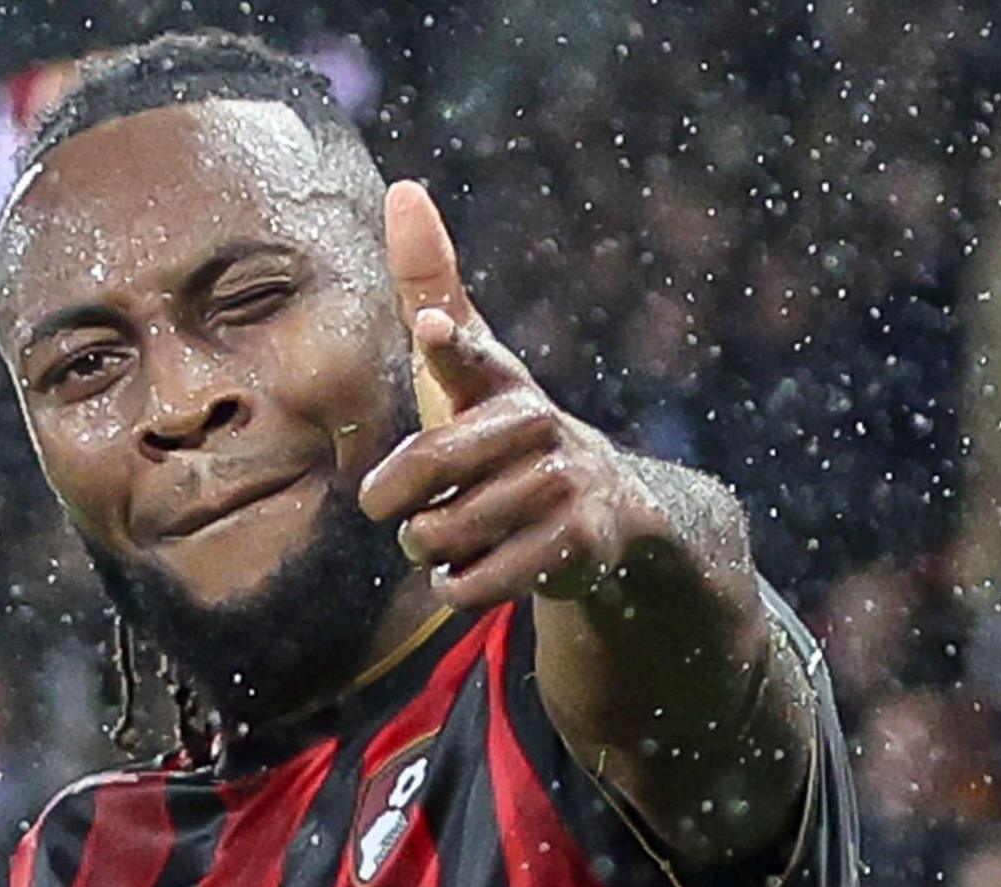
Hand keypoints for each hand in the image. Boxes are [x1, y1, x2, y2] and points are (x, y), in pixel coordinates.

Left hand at [355, 179, 669, 615]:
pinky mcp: (577, 544)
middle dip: (395, 502)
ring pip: (441, 534)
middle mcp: (536, 426)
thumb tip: (404, 188)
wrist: (605, 514)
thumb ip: (429, 289)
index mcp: (499, 382)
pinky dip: (459, 584)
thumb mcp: (466, 365)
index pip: (467, 357)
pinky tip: (484, 563)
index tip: (432, 336)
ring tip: (460, 530)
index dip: (446, 348)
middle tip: (405, 505)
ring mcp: (562, 486)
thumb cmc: (503, 430)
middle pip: (426, 474)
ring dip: (430, 547)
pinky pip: (471, 582)